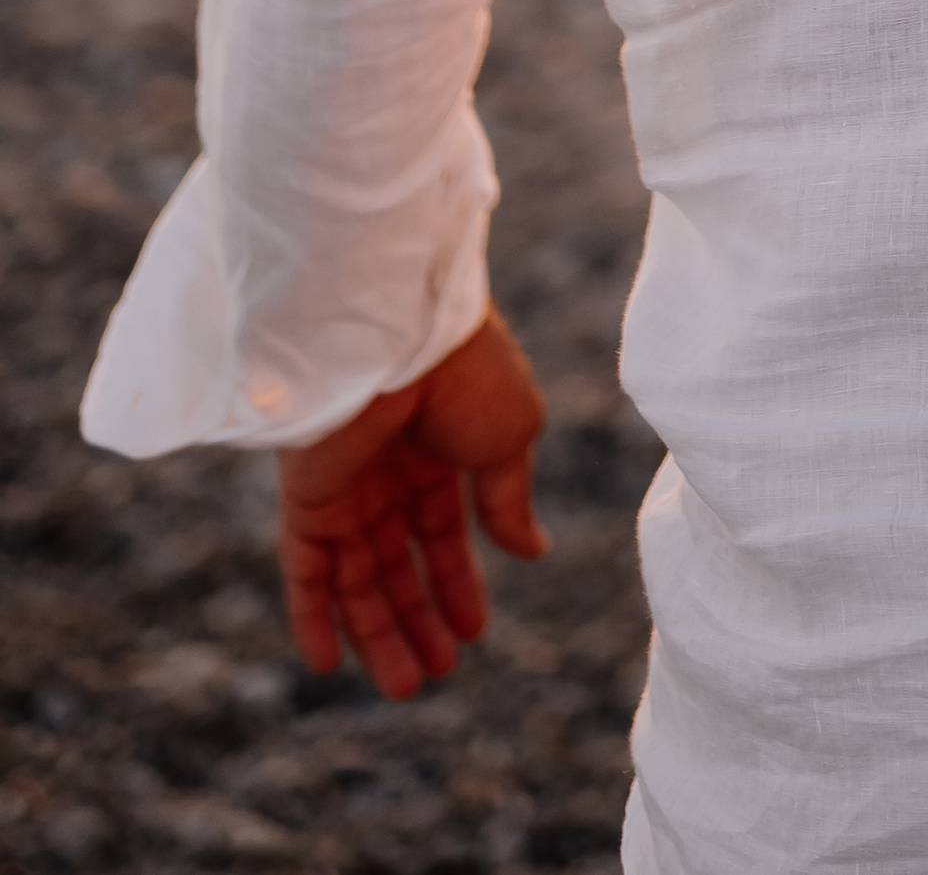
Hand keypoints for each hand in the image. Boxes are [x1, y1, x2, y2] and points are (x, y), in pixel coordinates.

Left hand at [276, 307, 549, 697]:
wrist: (398, 332)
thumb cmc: (467, 372)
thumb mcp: (511, 436)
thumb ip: (510, 500)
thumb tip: (531, 552)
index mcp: (437, 446)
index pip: (441, 529)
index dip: (457, 582)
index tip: (473, 633)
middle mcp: (386, 471)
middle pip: (396, 562)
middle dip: (417, 619)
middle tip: (434, 676)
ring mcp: (343, 486)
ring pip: (356, 578)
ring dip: (377, 633)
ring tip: (405, 688)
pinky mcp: (306, 499)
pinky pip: (304, 571)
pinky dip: (312, 617)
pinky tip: (327, 664)